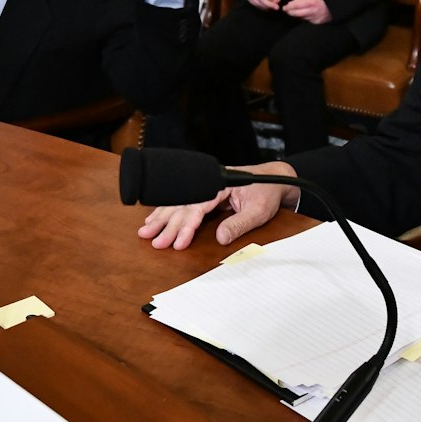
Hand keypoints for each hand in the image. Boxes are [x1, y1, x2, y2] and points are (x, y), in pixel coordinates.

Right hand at [138, 161, 298, 249]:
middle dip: (167, 225)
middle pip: (183, 205)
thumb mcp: (259, 211)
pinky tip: (155, 219)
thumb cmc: (267, 193)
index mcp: (221, 185)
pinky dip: (167, 211)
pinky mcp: (204, 192)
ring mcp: (205, 187)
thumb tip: (220, 238)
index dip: (187, 226)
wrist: (275, 179)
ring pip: (178, 203)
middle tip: (155, 241)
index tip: (178, 242)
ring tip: (146, 231)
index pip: (198, 206)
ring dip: (161, 217)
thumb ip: (239, 224)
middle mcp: (209, 184)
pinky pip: (182, 203)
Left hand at [283, 0, 330, 24]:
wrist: (330, 6)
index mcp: (311, 2)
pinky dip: (303, 18)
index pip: (296, 6)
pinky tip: (304, 14)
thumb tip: (289, 4)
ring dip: (296, 15)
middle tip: (287, 10)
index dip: (288, 7)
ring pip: (300, 18)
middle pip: (296, 14)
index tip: (285, 8)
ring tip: (296, 11)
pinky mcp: (316, 23)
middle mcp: (312, 10)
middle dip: (290, 12)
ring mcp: (314, 17)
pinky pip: (305, 21)